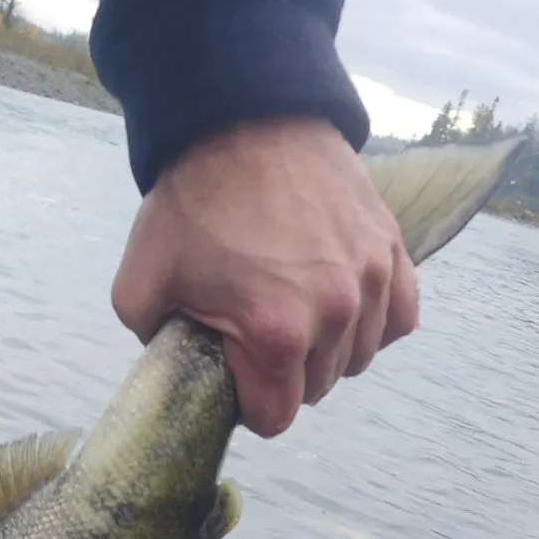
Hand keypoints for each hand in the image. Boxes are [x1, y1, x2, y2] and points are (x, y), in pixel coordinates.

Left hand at [112, 117, 415, 437]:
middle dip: (282, 376)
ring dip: (326, 351)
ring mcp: (371, 280)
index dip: (249, 406)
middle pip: (316, 389)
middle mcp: (335, 313)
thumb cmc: (191, 203)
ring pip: (358, 358)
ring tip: (290, 313)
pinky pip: (399, 318)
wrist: (243, 121)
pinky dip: (372, 323)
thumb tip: (176, 368)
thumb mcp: (140, 285)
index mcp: (275, 333)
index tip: (233, 378)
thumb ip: (154, 344)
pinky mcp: (393, 250)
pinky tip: (339, 307)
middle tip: (251, 336)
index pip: (276, 417)